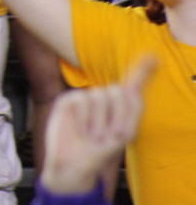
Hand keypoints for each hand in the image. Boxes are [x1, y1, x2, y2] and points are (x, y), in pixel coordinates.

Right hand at [42, 56, 153, 194]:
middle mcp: (102, 99)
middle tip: (110, 134)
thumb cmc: (100, 151)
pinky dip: (85, 119)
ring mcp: (84, 98)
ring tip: (94, 135)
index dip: (143, 70)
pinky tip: (82, 130)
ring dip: (100, 120)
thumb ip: (132, 109)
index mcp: (120, 107)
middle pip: (117, 91)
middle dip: (117, 114)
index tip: (153, 57)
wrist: (74, 163)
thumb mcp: (124, 133)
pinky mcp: (67, 101)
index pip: (132, 84)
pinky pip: (81, 100)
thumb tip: (134, 88)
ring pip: (99, 95)